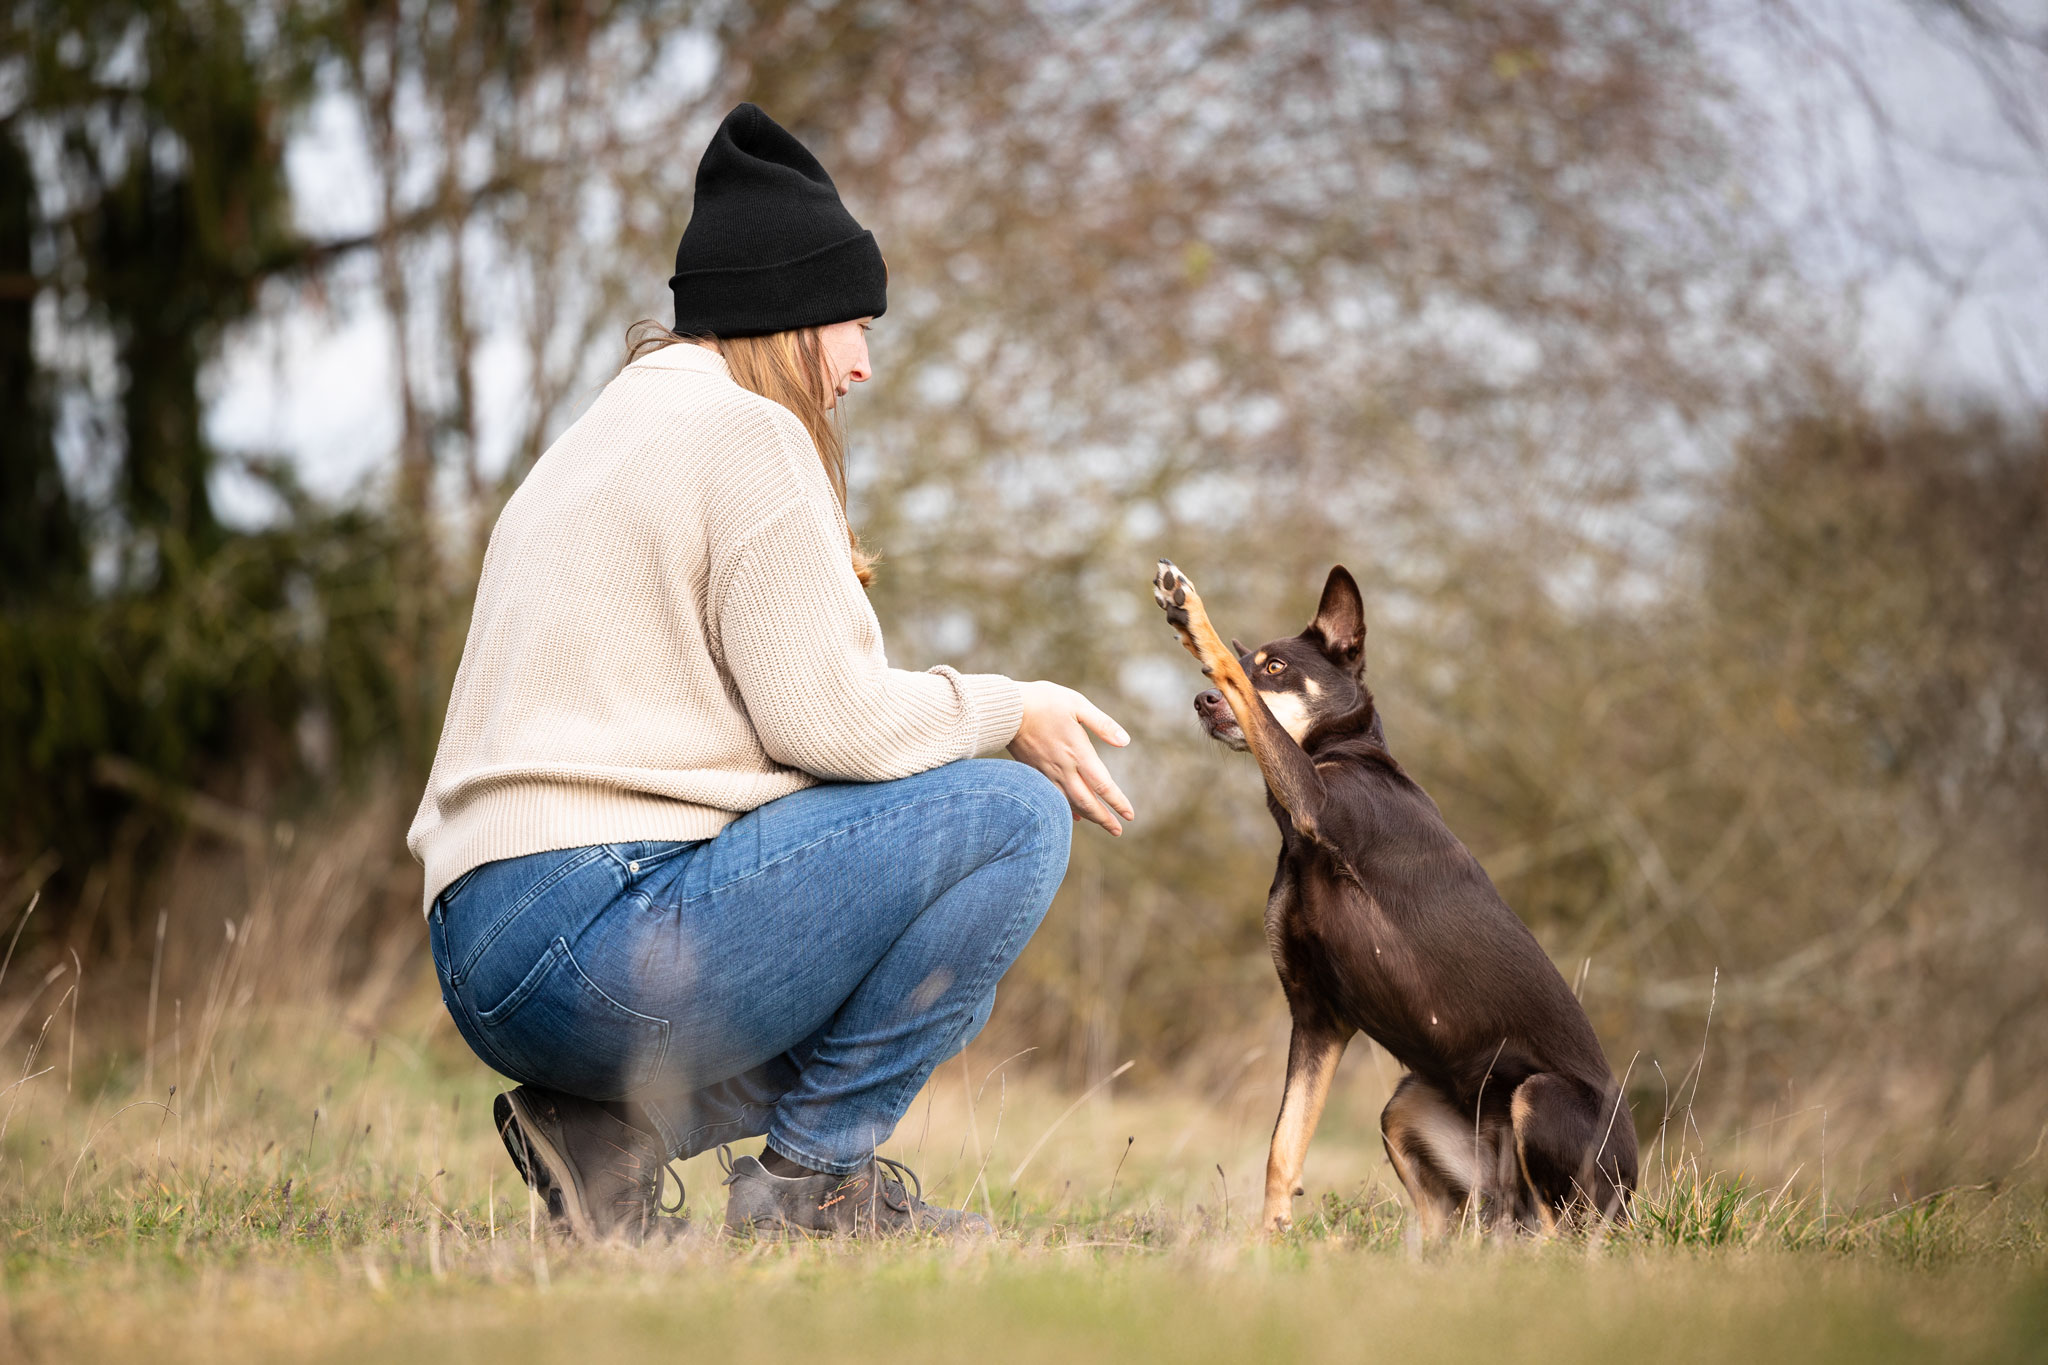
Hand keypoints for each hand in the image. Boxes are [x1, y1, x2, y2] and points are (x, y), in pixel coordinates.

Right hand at [1007, 681, 1136, 835]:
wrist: (1005, 710)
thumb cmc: (1044, 701)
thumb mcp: (1078, 704)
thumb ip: (1103, 724)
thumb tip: (1125, 741)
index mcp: (1078, 752)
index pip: (1103, 785)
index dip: (1118, 802)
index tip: (1130, 816)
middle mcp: (1064, 768)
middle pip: (1087, 802)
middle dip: (1104, 819)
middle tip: (1117, 832)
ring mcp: (1047, 773)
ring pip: (1070, 804)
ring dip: (1087, 817)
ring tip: (1101, 825)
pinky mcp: (1034, 773)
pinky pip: (1052, 798)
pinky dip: (1065, 810)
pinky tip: (1073, 815)